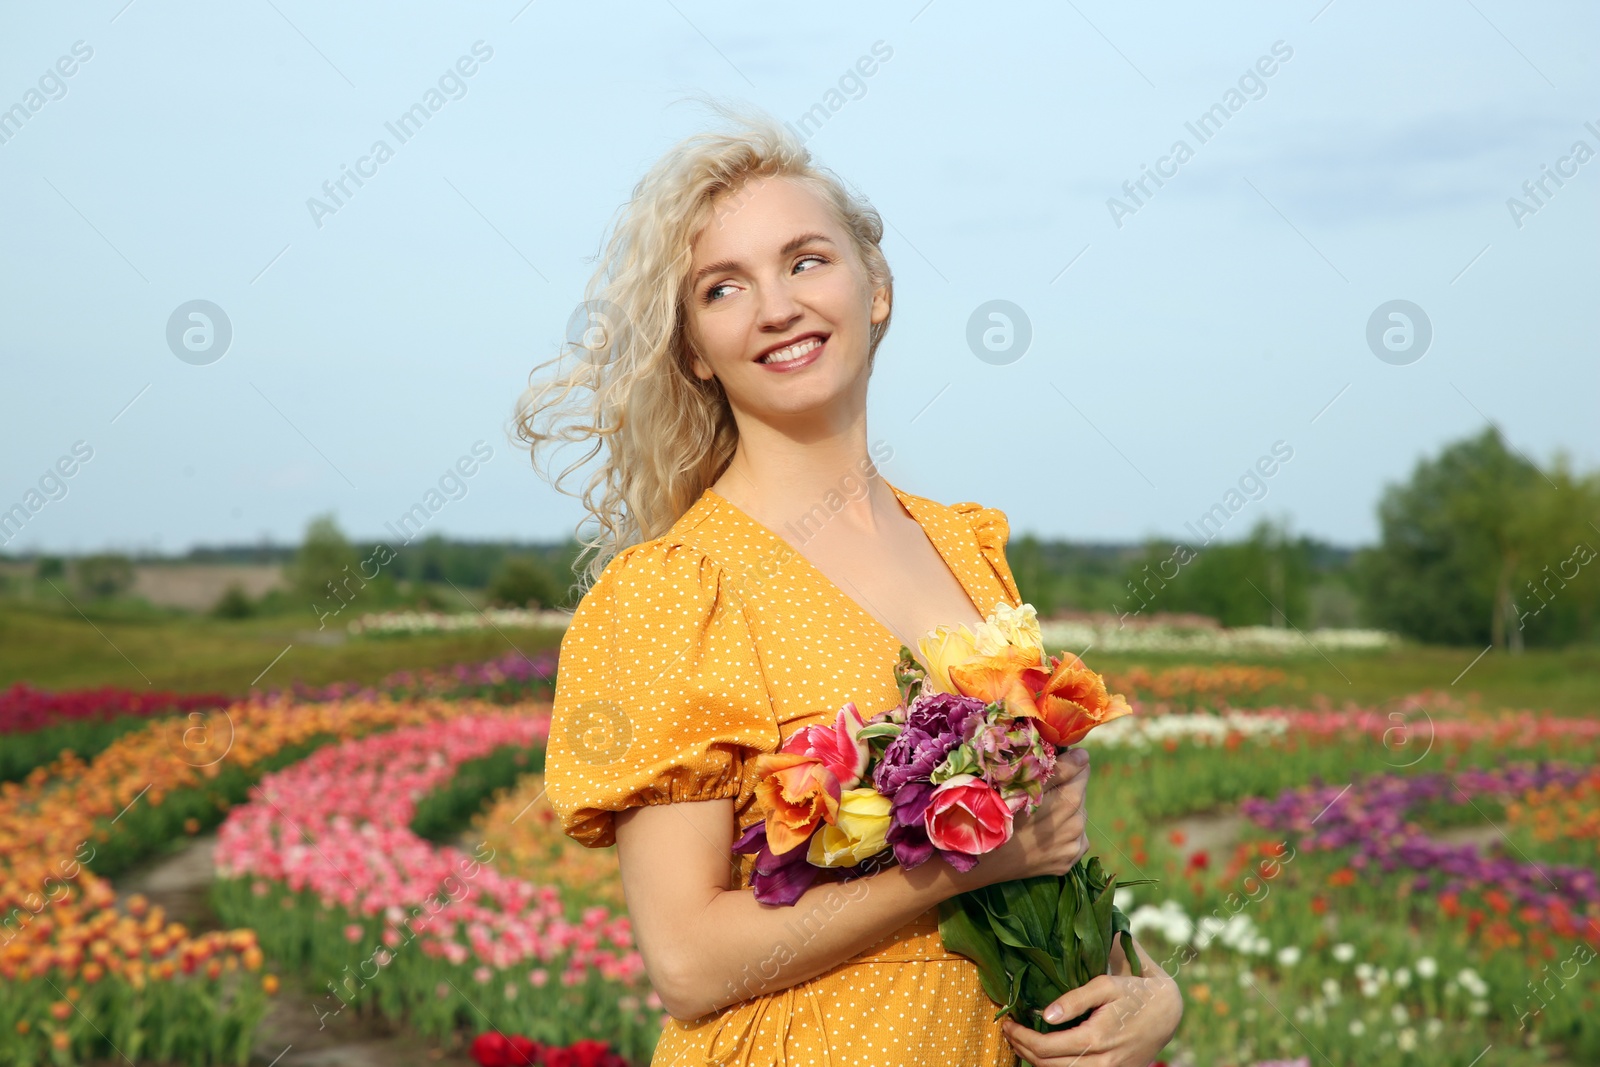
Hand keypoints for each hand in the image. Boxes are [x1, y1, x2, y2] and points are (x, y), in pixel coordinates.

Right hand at [964, 748, 1090, 888]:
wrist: (980, 860)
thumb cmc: (994, 812)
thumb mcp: (1020, 784)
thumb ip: (1056, 768)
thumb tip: (1084, 754)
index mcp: (1068, 800)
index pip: (1081, 767)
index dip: (1065, 762)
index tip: (1048, 767)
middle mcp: (1076, 824)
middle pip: (1078, 791)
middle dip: (1063, 787)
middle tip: (1036, 793)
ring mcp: (1073, 845)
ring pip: (1076, 814)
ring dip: (1063, 810)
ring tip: (1035, 816)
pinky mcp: (1068, 861)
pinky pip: (1074, 838)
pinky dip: (1063, 833)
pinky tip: (1041, 835)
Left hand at [1002, 970, 1182, 1066]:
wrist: (1167, 1013)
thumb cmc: (1134, 992)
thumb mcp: (1106, 985)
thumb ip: (1075, 999)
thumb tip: (1046, 1014)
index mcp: (1097, 1038)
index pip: (1047, 1048)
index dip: (1022, 1037)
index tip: (1008, 1022)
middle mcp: (1102, 1062)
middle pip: (1049, 1066)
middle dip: (1023, 1049)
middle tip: (1009, 1031)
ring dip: (1036, 1060)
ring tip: (1021, 1041)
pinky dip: (1054, 1066)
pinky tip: (1044, 1051)